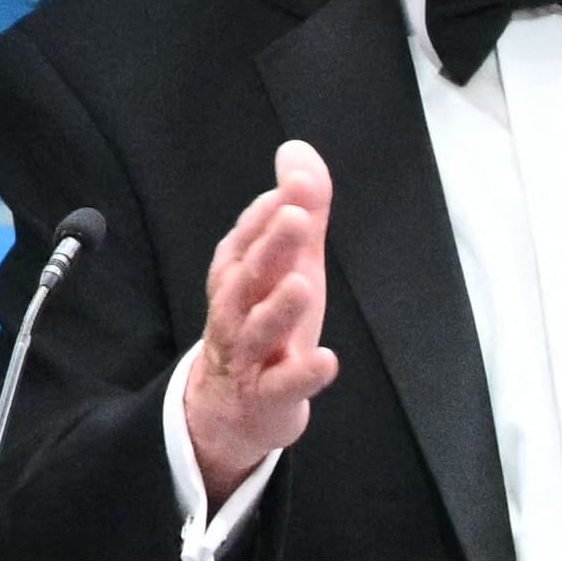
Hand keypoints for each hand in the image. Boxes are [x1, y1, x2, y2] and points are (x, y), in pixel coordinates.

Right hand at [180, 139, 341, 502]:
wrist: (234, 409)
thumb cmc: (265, 324)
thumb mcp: (287, 265)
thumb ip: (298, 209)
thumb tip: (297, 151)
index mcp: (237, 275)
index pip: (246, 239)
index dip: (267, 215)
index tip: (294, 187)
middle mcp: (236, 311)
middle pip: (249, 277)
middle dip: (270, 247)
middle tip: (296, 217)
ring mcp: (250, 356)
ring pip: (258, 330)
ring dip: (278, 308)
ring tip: (302, 284)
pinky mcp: (268, 397)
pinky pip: (283, 386)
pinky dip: (302, 375)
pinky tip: (327, 360)